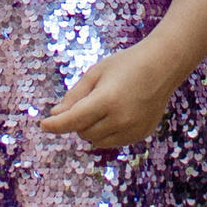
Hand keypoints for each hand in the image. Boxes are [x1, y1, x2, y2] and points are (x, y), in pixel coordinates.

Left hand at [38, 43, 178, 150]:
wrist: (162, 66)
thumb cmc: (125, 65)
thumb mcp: (96, 73)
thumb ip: (74, 96)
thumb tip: (56, 116)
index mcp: (107, 100)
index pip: (73, 120)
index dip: (55, 125)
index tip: (43, 125)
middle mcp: (120, 119)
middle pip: (83, 132)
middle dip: (78, 120)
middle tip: (89, 100)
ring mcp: (132, 129)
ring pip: (96, 141)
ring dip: (91, 128)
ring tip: (103, 106)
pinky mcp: (140, 135)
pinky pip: (112, 142)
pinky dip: (106, 132)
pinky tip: (116, 114)